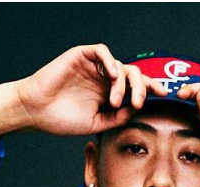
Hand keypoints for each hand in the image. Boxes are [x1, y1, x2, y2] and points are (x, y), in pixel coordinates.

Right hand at [12, 44, 165, 134]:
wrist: (36, 111)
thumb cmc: (64, 119)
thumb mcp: (99, 123)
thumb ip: (120, 116)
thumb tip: (139, 108)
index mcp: (110, 93)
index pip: (136, 87)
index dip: (151, 88)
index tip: (163, 96)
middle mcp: (105, 78)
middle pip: (134, 74)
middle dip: (143, 87)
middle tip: (140, 102)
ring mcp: (94, 67)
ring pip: (121, 65)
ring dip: (123, 83)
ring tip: (115, 101)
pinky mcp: (81, 56)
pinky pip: (102, 51)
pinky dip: (111, 60)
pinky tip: (112, 74)